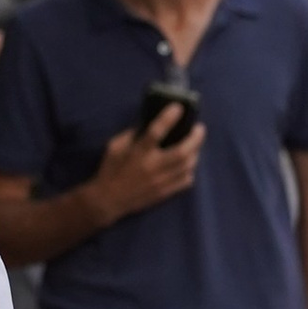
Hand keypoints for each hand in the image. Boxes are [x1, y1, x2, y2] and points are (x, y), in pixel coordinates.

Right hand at [87, 114, 204, 229]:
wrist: (107, 200)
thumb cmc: (110, 169)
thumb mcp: (115, 146)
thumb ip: (132, 134)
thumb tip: (149, 123)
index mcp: (138, 152)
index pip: (156, 131)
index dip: (169, 118)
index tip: (179, 107)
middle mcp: (152, 166)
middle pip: (182, 152)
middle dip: (195, 138)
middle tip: (199, 128)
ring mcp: (161, 181)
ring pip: (188, 166)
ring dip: (195, 153)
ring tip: (195, 145)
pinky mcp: (164, 193)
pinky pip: (186, 181)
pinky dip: (190, 170)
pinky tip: (187, 165)